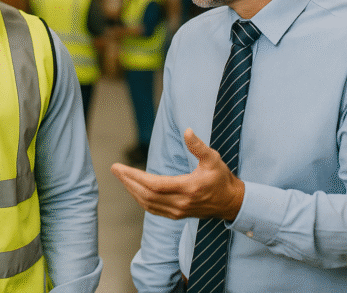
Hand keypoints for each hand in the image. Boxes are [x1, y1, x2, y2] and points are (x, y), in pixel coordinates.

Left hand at [110, 128, 244, 220]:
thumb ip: (199, 146)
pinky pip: (153, 209)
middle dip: (128, 182)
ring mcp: (178, 211)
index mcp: (188, 188)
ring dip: (132, 190)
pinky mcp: (177, 215)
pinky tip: (134, 190)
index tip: (121, 168)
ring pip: (147, 204)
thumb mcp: (213, 159)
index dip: (135, 177)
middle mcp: (181, 203)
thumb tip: (187, 131)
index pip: (154, 185)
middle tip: (115, 169)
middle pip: (146, 195)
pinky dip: (140, 199)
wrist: (231, 202)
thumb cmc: (221, 179)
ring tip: (121, 177)